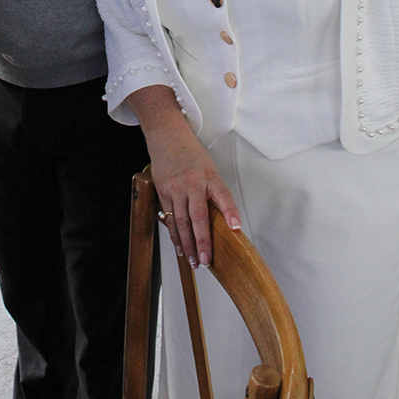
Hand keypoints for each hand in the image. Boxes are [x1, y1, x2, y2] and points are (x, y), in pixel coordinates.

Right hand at [127, 85, 240, 268]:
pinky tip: (180, 247)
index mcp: (209, 176)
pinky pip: (169, 218)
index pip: (222, 195)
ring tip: (194, 261)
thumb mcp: (210, 169)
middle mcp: (191, 183)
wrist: (168, 137)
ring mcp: (175, 188)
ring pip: (181, 221)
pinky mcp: (163, 191)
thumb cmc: (192, 155)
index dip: (229, 212)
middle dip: (202, 241)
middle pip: (197, 216)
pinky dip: (175, 235)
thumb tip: (224, 222)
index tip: (235, 228)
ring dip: (188, 244)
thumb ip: (215, 193)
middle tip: (207, 260)